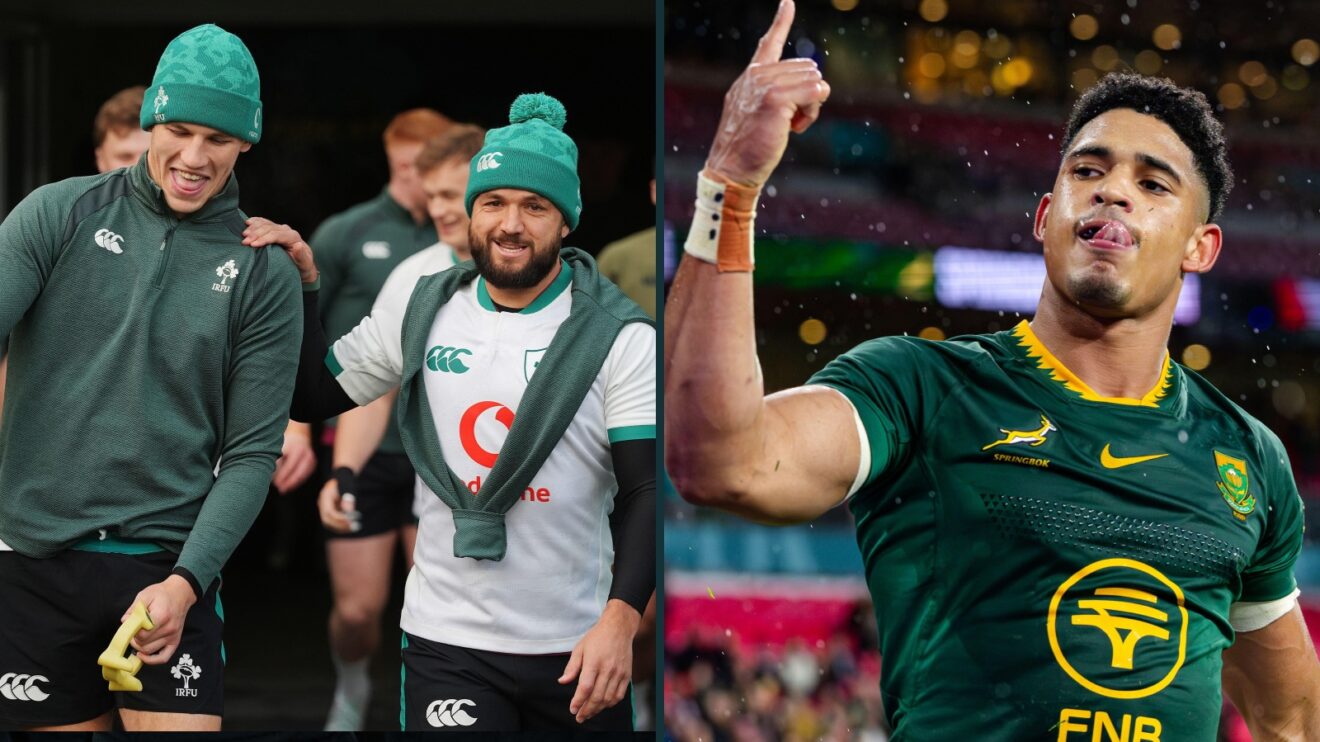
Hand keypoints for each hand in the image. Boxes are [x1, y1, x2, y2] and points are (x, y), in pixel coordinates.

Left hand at [124, 574, 196, 664]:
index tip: (130, 625)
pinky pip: (164, 657)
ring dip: (139, 647)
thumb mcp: (145, 595)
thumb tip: (124, 622)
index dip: (132, 632)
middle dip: (134, 639)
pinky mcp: (175, 640)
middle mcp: (169, 628)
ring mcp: (173, 636)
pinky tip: (143, 655)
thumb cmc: (162, 593)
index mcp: (162, 616)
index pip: (141, 634)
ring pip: (149, 650)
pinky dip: (152, 660)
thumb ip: (134, 609)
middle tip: (132, 631)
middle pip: (144, 644)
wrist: (181, 592)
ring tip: (137, 638)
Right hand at [242, 216, 317, 283]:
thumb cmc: (302, 266)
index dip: (264, 239)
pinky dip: (255, 222)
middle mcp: (287, 231)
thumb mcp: (304, 263)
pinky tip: (248, 222)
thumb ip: (301, 255)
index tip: (253, 245)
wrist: (302, 264)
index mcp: (293, 237)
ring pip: (265, 224)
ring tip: (244, 234)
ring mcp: (280, 229)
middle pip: (269, 228)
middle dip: (256, 234)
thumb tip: (298, 245)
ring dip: (253, 228)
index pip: (276, 235)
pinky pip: (264, 222)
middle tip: (244, 242)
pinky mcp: (275, 230)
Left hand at [272, 423, 316, 493]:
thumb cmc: (284, 444)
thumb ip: (276, 461)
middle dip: (289, 481)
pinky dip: (298, 481)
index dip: (282, 476)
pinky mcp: (313, 462)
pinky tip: (290, 485)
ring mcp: (310, 457)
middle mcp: (304, 452)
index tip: (276, 484)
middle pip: (298, 471)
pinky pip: (306, 474)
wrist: (298, 437)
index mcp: (295, 448)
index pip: (289, 465)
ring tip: (284, 489)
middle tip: (280, 489)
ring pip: (303, 474)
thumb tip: (270, 476)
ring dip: (293, 483)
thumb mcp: (278, 449)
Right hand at [317, 477, 358, 532]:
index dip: (339, 519)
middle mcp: (322, 503)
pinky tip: (352, 525)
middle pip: (327, 520)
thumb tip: (348, 511)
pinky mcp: (329, 511)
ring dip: (342, 527)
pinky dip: (342, 524)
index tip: (351, 521)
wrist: (342, 477)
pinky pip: (333, 521)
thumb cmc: (346, 481)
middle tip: (355, 526)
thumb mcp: (348, 487)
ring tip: (356, 526)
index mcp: (324, 496)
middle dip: (340, 525)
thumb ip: (347, 498)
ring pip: (330, 522)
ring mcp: (324, 507)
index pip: (329, 512)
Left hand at [559, 600, 640, 722]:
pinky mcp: (627, 675)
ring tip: (589, 713)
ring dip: (598, 709)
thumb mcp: (580, 648)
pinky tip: (602, 705)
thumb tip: (562, 682)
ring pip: (608, 699)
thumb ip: (572, 667)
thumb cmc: (597, 637)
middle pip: (597, 697)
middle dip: (587, 710)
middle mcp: (608, 669)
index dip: (578, 701)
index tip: (572, 709)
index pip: (585, 687)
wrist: (619, 628)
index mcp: (593, 662)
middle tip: (579, 717)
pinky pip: (619, 695)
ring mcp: (619, 673)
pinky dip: (610, 703)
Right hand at [704, 0, 829, 188]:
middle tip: (791, 120)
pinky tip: (795, 128)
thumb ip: (779, 94)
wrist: (731, 168)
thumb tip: (819, 86)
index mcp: (751, 77)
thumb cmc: (749, 148)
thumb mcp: (759, 114)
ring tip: (790, 125)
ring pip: (815, 81)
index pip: (769, 43)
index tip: (787, 1)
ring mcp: (765, 85)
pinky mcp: (775, 99)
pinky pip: (815, 94)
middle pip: (808, 68)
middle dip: (809, 96)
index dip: (781, 21)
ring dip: (812, 107)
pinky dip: (812, 113)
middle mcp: (756, 76)